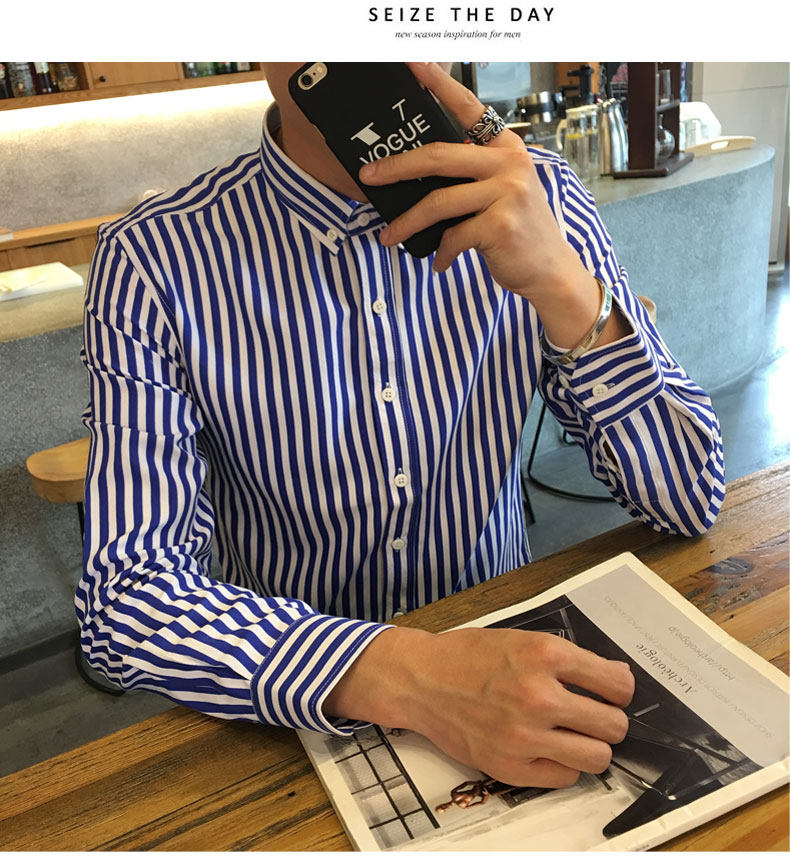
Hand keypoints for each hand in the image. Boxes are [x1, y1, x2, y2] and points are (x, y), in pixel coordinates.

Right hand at [324, 625, 634, 788]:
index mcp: (545, 655)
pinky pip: (565, 777)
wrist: (420, 679)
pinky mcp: (511, 767)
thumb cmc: (468, 655)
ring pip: (597, 757)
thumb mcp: (521, 639)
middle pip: (614, 725)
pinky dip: (562, 765)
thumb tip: (612, 679)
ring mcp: (526, 736)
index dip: (620, 690)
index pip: (618, 684)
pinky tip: (546, 748)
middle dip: (609, 720)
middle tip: (593, 716)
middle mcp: (540, 696)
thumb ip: (564, 658)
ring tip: (573, 736)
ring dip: (590, 747)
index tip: (613, 692)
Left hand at [357, 62, 627, 349]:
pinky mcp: (501, 224)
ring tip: (388, 237)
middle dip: (397, 167)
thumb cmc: (517, 231)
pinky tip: (440, 262)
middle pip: (438, 156)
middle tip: (367, 176)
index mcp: (506, 148)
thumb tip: (416, 176)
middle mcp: (509, 163)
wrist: (550, 270)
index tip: (412, 63)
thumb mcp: (502, 191)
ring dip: (407, 223)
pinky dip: (441, 252)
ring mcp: (507, 192)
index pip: (468, 107)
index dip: (438, 83)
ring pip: (438, 202)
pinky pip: (453, 235)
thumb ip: (471, 176)